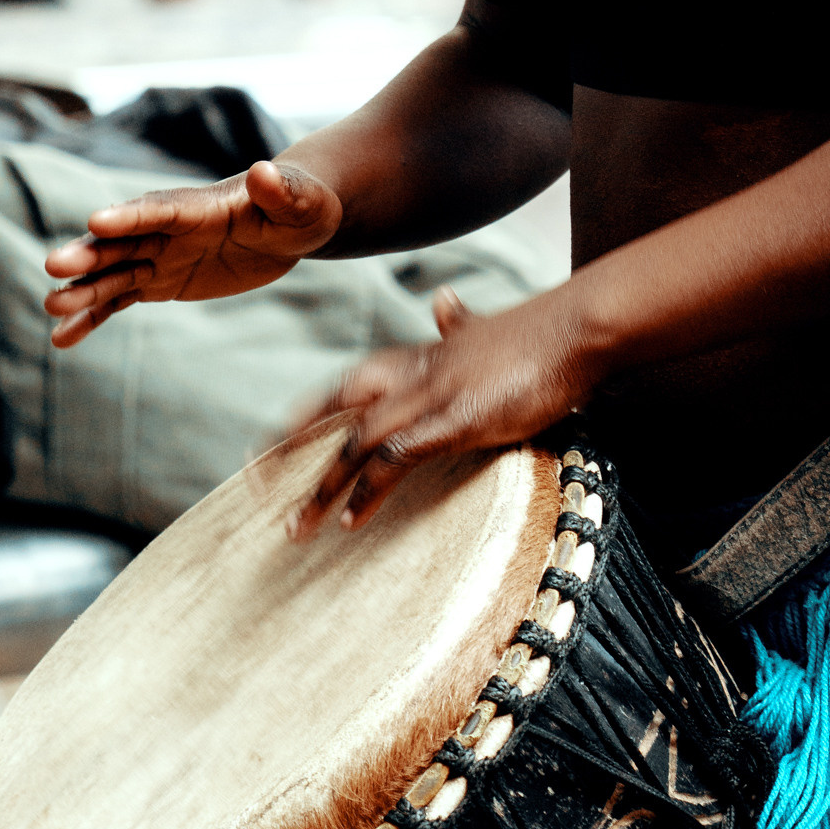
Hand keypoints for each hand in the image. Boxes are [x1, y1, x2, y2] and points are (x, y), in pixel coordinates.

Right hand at [41, 162, 342, 347]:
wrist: (291, 225)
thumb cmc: (303, 206)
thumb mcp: (302, 202)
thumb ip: (281, 192)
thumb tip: (264, 171)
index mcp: (200, 206)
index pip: (161, 209)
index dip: (131, 216)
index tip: (96, 222)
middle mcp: (169, 229)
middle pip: (123, 241)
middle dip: (91, 253)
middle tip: (54, 267)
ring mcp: (160, 255)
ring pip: (114, 273)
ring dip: (83, 289)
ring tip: (51, 308)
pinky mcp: (160, 281)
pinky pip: (120, 300)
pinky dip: (91, 318)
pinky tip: (62, 340)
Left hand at [286, 285, 593, 538]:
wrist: (576, 328)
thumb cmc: (539, 334)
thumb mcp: (485, 329)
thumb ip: (457, 322)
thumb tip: (443, 301)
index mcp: (416, 357)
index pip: (343, 385)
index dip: (305, 415)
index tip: (270, 447)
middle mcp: (412, 373)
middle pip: (332, 405)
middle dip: (290, 442)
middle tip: (253, 479)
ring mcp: (432, 395)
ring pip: (357, 442)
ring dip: (323, 487)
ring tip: (297, 528)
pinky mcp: (456, 419)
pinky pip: (397, 459)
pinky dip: (369, 490)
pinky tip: (352, 520)